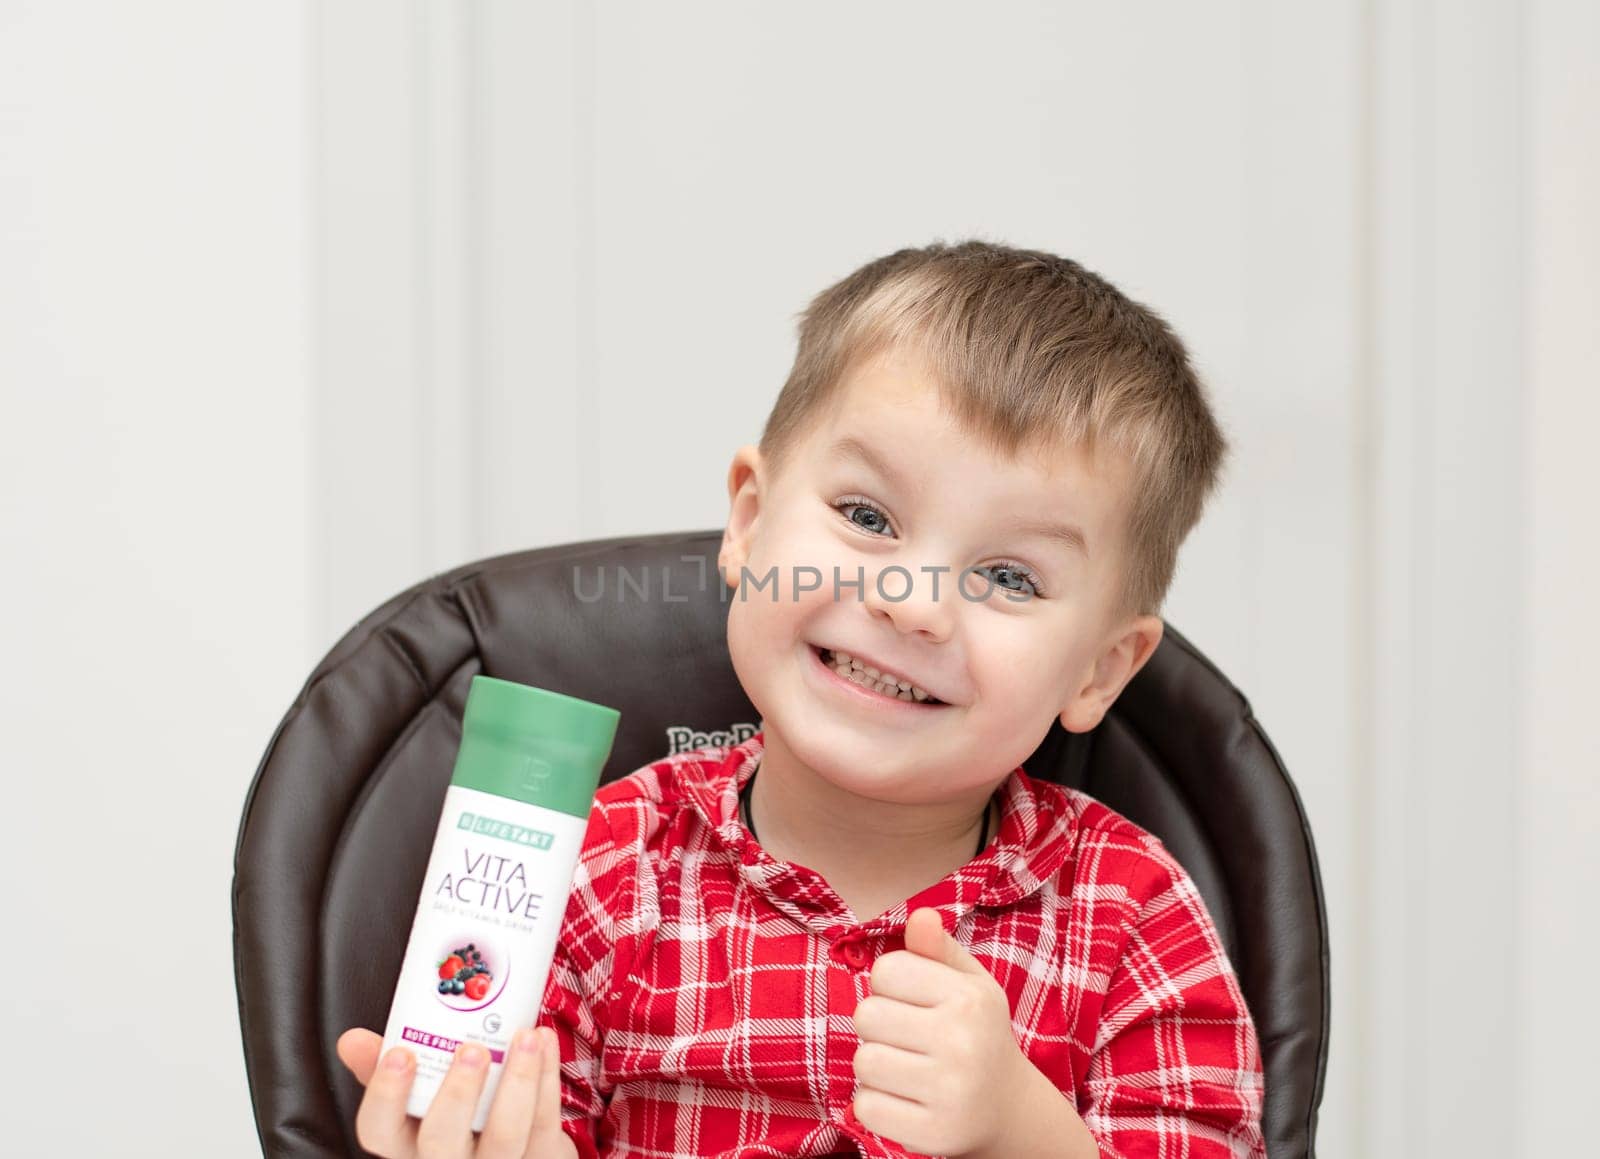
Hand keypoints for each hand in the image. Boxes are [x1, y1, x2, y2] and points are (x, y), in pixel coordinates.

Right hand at [335, 1026, 578, 1158]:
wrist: (520, 1149)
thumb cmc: (459, 1117)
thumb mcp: (416, 1096)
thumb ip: (384, 1067)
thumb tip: (351, 1040)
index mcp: (406, 1143)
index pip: (377, 1132)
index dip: (385, 1096)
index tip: (400, 1053)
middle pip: (441, 1143)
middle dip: (457, 1095)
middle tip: (471, 1050)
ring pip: (504, 1137)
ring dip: (517, 1083)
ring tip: (523, 1037)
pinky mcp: (541, 1156)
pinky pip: (544, 1122)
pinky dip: (547, 1078)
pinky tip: (544, 1041)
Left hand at [849, 907, 1029, 1156]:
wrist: (1009, 1110)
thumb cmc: (977, 1034)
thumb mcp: (968, 984)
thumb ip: (937, 949)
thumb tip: (920, 915)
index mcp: (970, 998)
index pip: (885, 970)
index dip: (891, 986)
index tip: (915, 1003)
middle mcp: (962, 1043)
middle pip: (866, 1015)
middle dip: (880, 1026)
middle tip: (910, 1039)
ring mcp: (949, 1092)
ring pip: (863, 1062)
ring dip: (876, 1066)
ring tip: (908, 1069)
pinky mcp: (932, 1135)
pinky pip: (865, 1107)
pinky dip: (876, 1104)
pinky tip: (906, 1099)